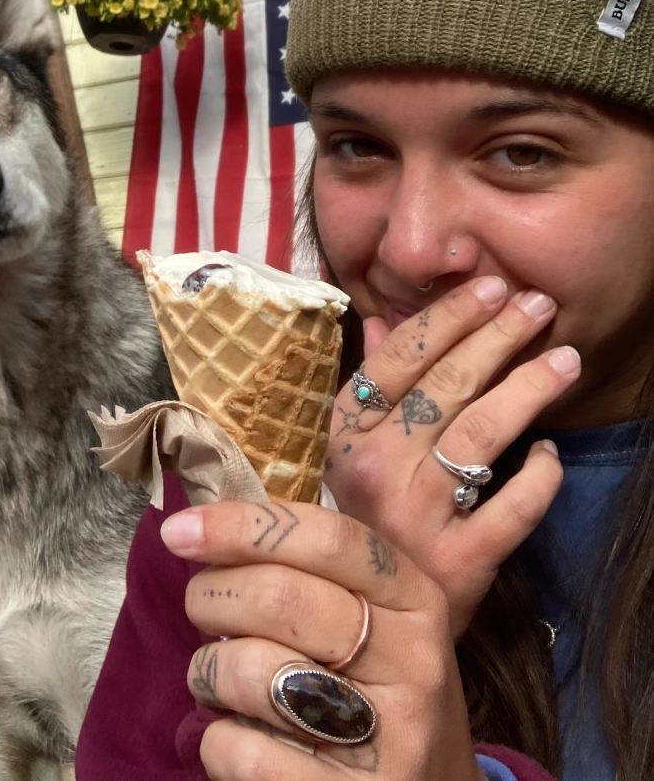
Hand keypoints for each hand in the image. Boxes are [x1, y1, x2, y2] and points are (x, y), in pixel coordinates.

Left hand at [161, 501, 485, 780]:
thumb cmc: (375, 693)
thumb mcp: (372, 620)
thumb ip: (309, 568)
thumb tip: (206, 523)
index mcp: (414, 600)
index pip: (327, 537)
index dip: (242, 525)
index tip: (179, 530)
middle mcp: (412, 662)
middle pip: (279, 596)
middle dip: (211, 595)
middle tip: (200, 608)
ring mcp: (387, 737)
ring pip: (252, 669)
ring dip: (208, 670)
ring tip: (220, 680)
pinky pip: (241, 749)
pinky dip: (219, 740)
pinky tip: (243, 738)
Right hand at [323, 278, 575, 635]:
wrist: (362, 622)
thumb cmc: (360, 523)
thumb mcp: (346, 455)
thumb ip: (367, 390)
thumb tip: (380, 322)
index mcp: (344, 437)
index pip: (395, 362)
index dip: (446, 320)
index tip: (489, 286)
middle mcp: (374, 468)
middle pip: (444, 387)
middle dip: (497, 337)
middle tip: (538, 304)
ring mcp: (417, 515)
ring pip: (480, 435)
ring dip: (527, 390)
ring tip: (566, 359)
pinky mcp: (460, 561)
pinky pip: (512, 506)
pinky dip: (539, 475)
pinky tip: (548, 451)